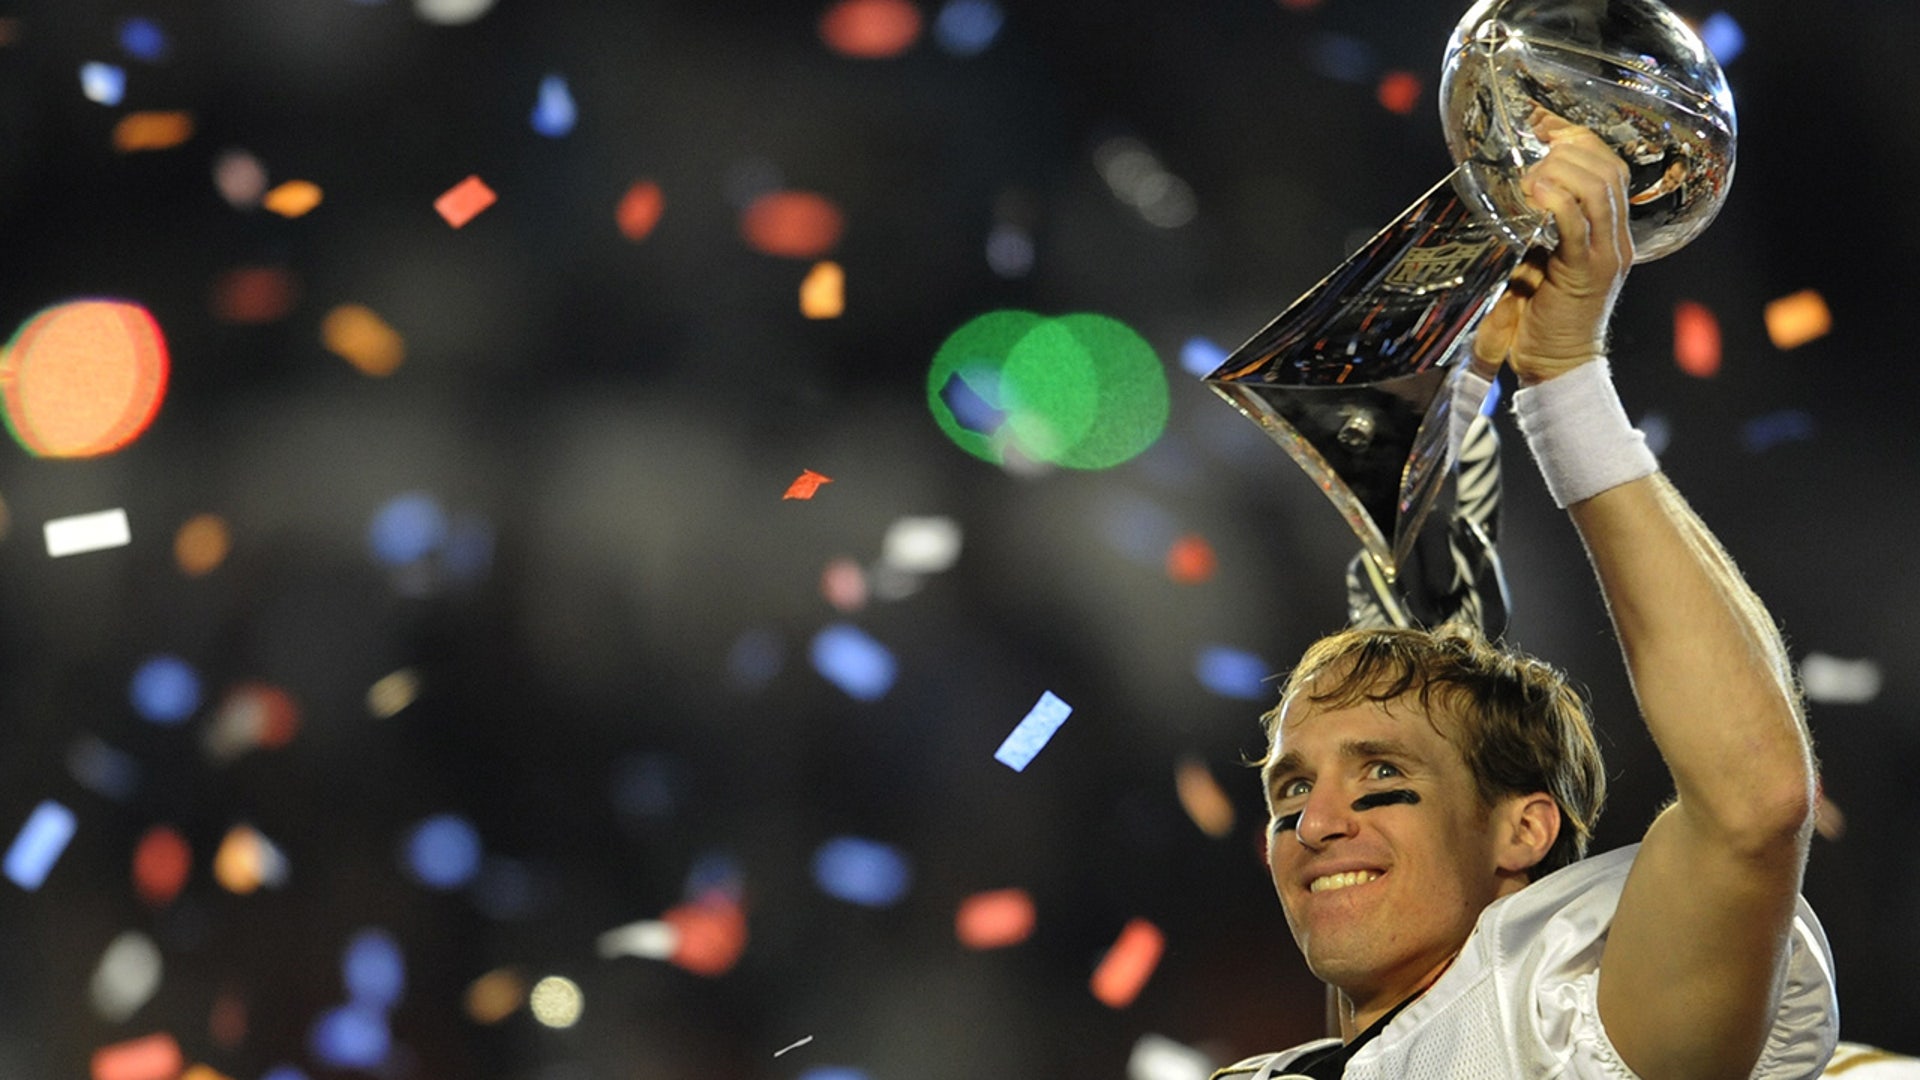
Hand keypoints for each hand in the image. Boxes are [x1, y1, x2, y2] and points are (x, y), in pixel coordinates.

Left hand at [1470, 112, 1635, 384]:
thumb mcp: (1542, 262)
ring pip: (1599, 189)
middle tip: (1535, 145)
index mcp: (1610, 232)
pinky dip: (1556, 200)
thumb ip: (1540, 229)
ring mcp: (1605, 255)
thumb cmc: (1543, 317)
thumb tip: (1514, 189)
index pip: (1610, 169)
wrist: (1557, 366)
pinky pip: (1578, 224)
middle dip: (1570, 146)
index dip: (1579, 139)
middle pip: (1609, 170)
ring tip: (1533, 173)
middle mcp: (1615, 239)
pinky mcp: (1586, 272)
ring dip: (1562, 169)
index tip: (1543, 124)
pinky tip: (1534, 191)